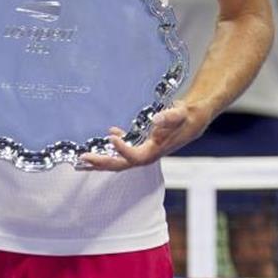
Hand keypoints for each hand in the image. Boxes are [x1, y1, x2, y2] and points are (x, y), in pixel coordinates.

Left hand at [77, 101, 208, 171]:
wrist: (194, 119)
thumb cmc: (188, 117)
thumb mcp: (181, 113)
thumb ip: (170, 116)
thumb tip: (155, 119)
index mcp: (156, 150)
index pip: (136, 156)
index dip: (123, 149)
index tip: (111, 137)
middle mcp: (148, 154)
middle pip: (122, 164)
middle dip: (102, 162)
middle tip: (83, 158)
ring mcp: (144, 151)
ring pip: (120, 160)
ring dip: (102, 159)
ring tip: (83, 159)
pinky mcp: (143, 145)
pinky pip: (125, 150)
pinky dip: (114, 146)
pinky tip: (110, 133)